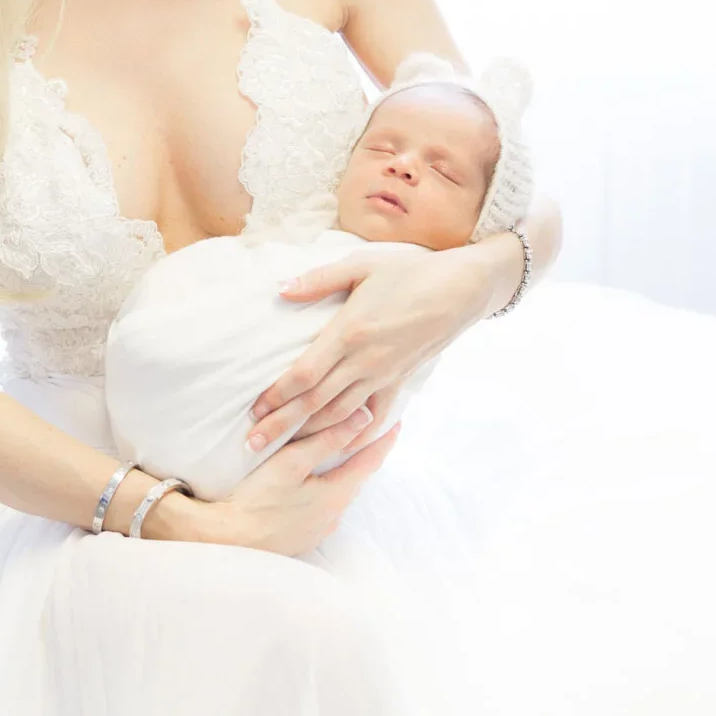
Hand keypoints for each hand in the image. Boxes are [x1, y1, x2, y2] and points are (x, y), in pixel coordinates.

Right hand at [197, 408, 403, 555]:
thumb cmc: (258, 499)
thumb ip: (328, 439)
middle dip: (363, 456)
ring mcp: (319, 530)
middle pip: (356, 479)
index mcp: (336, 494)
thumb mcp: (292, 463)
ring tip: (341, 455)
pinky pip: (323, 509)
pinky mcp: (303, 537)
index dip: (384, 439)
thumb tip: (364, 418)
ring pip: (339, 495)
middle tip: (369, 433)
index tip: (397, 422)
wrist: (229, 541)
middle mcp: (335, 515)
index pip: (370, 461)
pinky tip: (313, 485)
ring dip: (343, 475)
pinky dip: (325, 492)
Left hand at [246, 244, 487, 450]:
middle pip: (315, 402)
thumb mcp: (362, 266)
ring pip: (341, 414)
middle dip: (282, 425)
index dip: (277, 395)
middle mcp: (364, 361)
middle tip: (253, 443)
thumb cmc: (410, 272)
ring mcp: (384, 375)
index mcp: (349, 332)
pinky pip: (375, 416)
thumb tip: (280, 290)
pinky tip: (339, 447)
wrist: (461, 289)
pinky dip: (356, 434)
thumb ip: (318, 280)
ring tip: (284, 449)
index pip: (304, 374)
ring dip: (310, 434)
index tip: (254, 409)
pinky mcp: (400, 381)